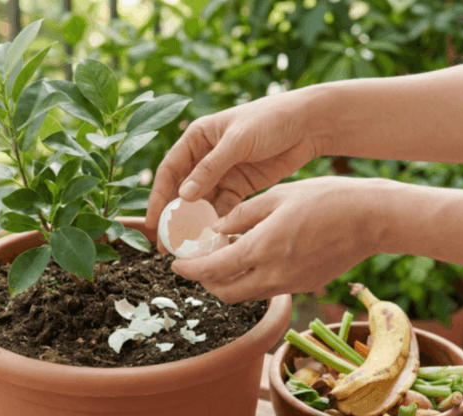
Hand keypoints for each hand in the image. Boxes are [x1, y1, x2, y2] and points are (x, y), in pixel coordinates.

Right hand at [145, 89, 322, 252]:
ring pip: (202, 203)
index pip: (170, 170)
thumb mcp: (237, 141)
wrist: (308, 124)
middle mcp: (205, 157)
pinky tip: (214, 240)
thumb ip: (210, 168)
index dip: (159, 197)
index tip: (154, 222)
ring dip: (195, 224)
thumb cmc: (270, 119)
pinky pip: (224, 208)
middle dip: (174, 217)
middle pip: (182, 191)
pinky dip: (218, 223)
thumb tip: (183, 196)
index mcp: (197, 138)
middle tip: (167, 244)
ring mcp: (223, 173)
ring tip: (189, 248)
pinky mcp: (241, 186)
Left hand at [169, 177, 384, 302]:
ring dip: (229, 282)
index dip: (189, 270)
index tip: (176, 265)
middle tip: (197, 264)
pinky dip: (254, 279)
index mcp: (262, 248)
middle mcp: (274, 274)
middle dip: (205, 282)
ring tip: (226, 256)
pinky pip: (269, 289)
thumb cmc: (326, 199)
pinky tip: (256, 256)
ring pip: (247, 294)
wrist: (371, 218)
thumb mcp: (277, 196)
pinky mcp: (306, 286)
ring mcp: (292, 284)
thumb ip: (241, 215)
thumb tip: (216, 229)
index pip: (212, 269)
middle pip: (225, 292)